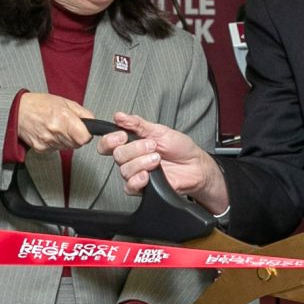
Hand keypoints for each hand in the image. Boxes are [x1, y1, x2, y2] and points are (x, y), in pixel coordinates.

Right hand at [17, 91, 95, 152]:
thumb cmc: (39, 104)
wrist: (17, 112)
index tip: (84, 130)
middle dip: (76, 136)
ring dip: (66, 140)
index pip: (84, 138)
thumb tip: (94, 123)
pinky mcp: (41, 149)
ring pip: (67, 147)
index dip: (86, 134)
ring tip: (56, 127)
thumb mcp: (64, 102)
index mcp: (63, 118)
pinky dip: (55, 142)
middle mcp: (55, 131)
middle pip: (77, 144)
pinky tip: (48, 133)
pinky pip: (56, 149)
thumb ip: (82, 113)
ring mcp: (47, 142)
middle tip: (67, 126)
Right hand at [108, 112, 225, 213]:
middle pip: (117, 155)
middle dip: (135, 149)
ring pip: (124, 170)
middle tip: (152, 146)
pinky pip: (130, 187)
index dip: (110, 140)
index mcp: (131, 143)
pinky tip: (148, 175)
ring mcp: (136, 173)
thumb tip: (119, 116)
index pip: (108, 143)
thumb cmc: (180, 148)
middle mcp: (131, 159)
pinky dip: (138, 180)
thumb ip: (137, 124)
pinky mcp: (142, 188)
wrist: (195, 166)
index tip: (123, 135)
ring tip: (157, 159)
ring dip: (141, 163)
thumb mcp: (159, 130)